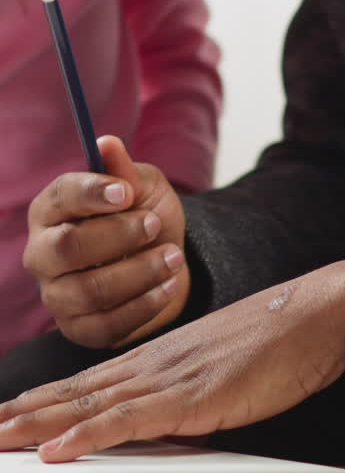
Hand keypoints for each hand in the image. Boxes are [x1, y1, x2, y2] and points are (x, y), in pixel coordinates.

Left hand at [0, 260, 344, 460]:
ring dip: (38, 423)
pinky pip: (128, 420)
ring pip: (89, 403)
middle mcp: (156, 363)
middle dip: (27, 411)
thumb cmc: (280, 340)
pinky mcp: (192, 396)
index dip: (46, 398)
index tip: (10, 411)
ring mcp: (171, 377)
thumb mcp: (225, 365)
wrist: (316, 313)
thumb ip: (191, 386)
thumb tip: (171, 412)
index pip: (91, 380)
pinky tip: (55, 449)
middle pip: (77, 391)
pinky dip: (86, 435)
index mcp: (163, 356)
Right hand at [23, 135, 188, 347]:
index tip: (128, 192)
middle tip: (154, 226)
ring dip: (140, 272)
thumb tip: (107, 143)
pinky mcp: (77, 329)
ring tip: (173, 257)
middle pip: (68, 247)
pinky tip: (168, 284)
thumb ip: (126, 171)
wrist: (166, 264)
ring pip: (90, 290)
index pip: (60, 197)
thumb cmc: (147, 217)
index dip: (92, 192)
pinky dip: (144, 304)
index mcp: (51, 209)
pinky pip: (106, 324)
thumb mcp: (145, 188)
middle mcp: (43, 253)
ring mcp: (56, 295)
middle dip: (120, 236)